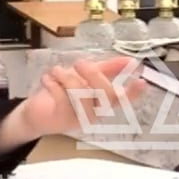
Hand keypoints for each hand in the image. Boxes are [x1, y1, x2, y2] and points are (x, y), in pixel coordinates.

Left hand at [17, 56, 147, 137]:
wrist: (36, 112)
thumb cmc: (63, 93)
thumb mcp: (85, 77)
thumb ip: (107, 69)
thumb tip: (130, 60)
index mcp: (103, 102)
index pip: (123, 99)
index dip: (134, 92)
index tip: (142, 81)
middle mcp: (95, 112)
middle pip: (105, 94)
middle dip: (93, 73)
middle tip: (79, 63)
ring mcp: (80, 118)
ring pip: (82, 94)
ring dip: (67, 76)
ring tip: (56, 70)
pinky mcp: (62, 119)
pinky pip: (62, 98)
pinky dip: (53, 83)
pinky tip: (47, 79)